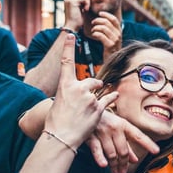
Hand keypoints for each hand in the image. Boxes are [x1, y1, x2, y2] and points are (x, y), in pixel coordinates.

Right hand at [45, 33, 115, 148]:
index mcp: (64, 85)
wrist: (60, 136)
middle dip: (94, 87)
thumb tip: (77, 92)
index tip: (70, 35)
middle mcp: (77, 88)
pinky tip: (114, 96)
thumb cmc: (57, 121)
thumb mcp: (60, 102)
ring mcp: (88, 97)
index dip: (68, 48)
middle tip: (86, 100)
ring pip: (99, 91)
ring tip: (88, 110)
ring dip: (98, 98)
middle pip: (92, 81)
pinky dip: (111, 99)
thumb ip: (70, 93)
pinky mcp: (98, 107)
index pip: (66, 62)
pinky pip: (108, 99)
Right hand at [63, 0, 88, 30]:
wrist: (72, 27)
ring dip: (87, 1)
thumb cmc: (77, 21)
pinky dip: (86, 3)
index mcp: (68, 0)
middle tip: (86, 7)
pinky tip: (85, 10)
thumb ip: (81, 2)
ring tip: (86, 9)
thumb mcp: (80, 9)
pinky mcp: (71, 1)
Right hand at [85, 110, 158, 172]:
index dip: (148, 143)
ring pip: (112, 153)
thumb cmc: (103, 121)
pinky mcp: (91, 136)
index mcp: (123, 125)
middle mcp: (115, 127)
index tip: (156, 151)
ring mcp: (103, 132)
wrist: (84, 111)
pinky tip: (104, 166)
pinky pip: (97, 150)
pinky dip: (101, 158)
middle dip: (124, 163)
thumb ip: (126, 145)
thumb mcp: (117, 129)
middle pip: (123, 150)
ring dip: (114, 165)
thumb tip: (135, 160)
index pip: (138, 136)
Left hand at [91, 12, 122, 60]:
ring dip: (95, 28)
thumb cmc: (111, 49)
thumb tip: (102, 20)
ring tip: (93, 31)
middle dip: (97, 21)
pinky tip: (94, 35)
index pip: (114, 19)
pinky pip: (100, 35)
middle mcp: (118, 35)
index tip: (100, 13)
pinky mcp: (110, 45)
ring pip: (103, 28)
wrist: (114, 61)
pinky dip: (95, 34)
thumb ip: (109, 30)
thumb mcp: (113, 38)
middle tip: (93, 23)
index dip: (106, 15)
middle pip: (107, 22)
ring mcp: (115, 40)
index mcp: (119, 31)